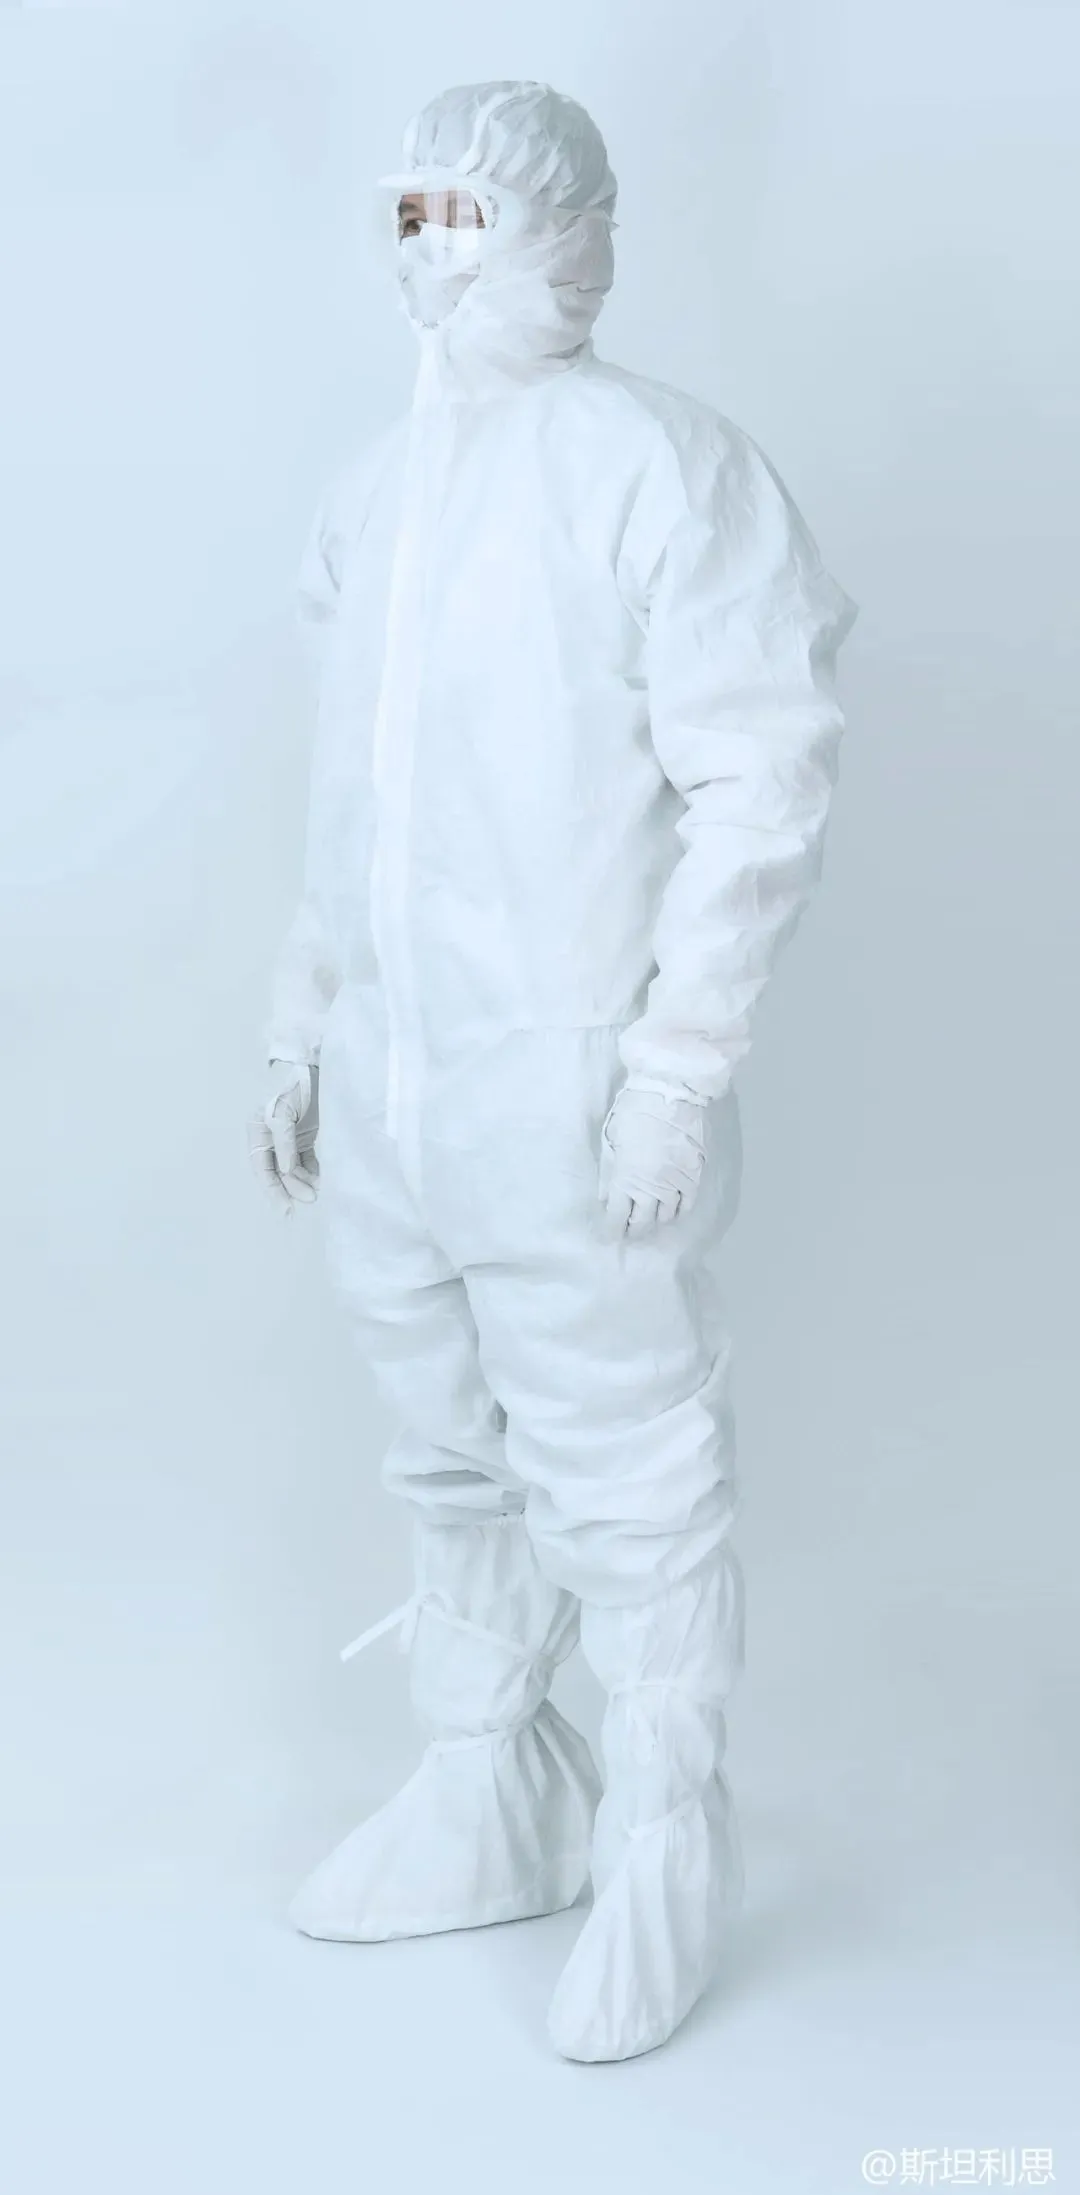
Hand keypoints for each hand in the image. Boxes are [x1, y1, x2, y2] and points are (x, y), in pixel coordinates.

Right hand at [248, 1061, 319, 1212]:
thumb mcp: (282, 1112)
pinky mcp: (307, 1135)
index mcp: (258, 1133)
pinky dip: (314, 1170)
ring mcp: (290, 1138)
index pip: (263, 1170)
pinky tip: (323, 1179)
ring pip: (295, 1168)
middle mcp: (271, 1139)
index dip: (274, 1191)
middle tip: (312, 1199)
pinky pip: (308, 1159)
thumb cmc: (293, 1085)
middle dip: (294, 1188)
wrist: (314, 1065)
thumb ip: (283, 1142)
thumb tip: (284, 1171)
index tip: (287, 1210)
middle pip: (280, 1173)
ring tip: (319, 1191)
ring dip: (305, 1181)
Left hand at [599, 1086, 705, 1236]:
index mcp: (625, 1180)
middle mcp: (651, 1189)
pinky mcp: (694, 1175)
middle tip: (628, 1232)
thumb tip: (605, 1197)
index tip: (609, 1237)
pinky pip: (687, 1204)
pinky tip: (672, 1210)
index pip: (616, 1217)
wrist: (670, 1093)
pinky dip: (678, 1211)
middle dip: (633, 1231)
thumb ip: (608, 1173)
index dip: (611, 1231)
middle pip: (642, 1223)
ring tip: (649, 1220)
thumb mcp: (610, 1140)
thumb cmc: (634, 1112)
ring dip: (655, 1221)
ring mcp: (675, 1184)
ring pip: (666, 1216)